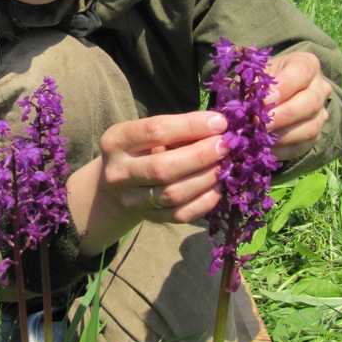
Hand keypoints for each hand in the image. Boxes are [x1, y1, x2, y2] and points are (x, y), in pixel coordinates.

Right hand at [67, 110, 227, 254]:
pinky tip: (216, 186)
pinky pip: (181, 214)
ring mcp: (131, 200)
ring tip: (224, 164)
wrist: (118, 183)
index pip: (155, 131)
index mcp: (116, 141)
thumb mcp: (150, 132)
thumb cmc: (142, 149)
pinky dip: (204, 201)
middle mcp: (118, 173)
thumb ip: (180, 128)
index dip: (191, 126)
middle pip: (163, 167)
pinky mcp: (149, 218)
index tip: (219, 122)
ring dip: (206, 178)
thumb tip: (219, 127)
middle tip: (225, 146)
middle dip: (200, 155)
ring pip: (173, 194)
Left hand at [265, 51, 331, 162]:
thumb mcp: (256, 75)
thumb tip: (249, 104)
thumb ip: (254, 85)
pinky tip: (262, 148)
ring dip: (282, 136)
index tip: (264, 100)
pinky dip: (280, 149)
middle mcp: (320, 88)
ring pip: (309, 128)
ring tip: (258, 137)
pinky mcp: (315, 137)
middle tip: (258, 123)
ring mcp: (321, 114)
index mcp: (307, 65)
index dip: (284, 87)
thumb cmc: (262, 81)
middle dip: (282, 116)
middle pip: (309, 103)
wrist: (272, 97)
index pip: (302, 72)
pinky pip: (301, 146)